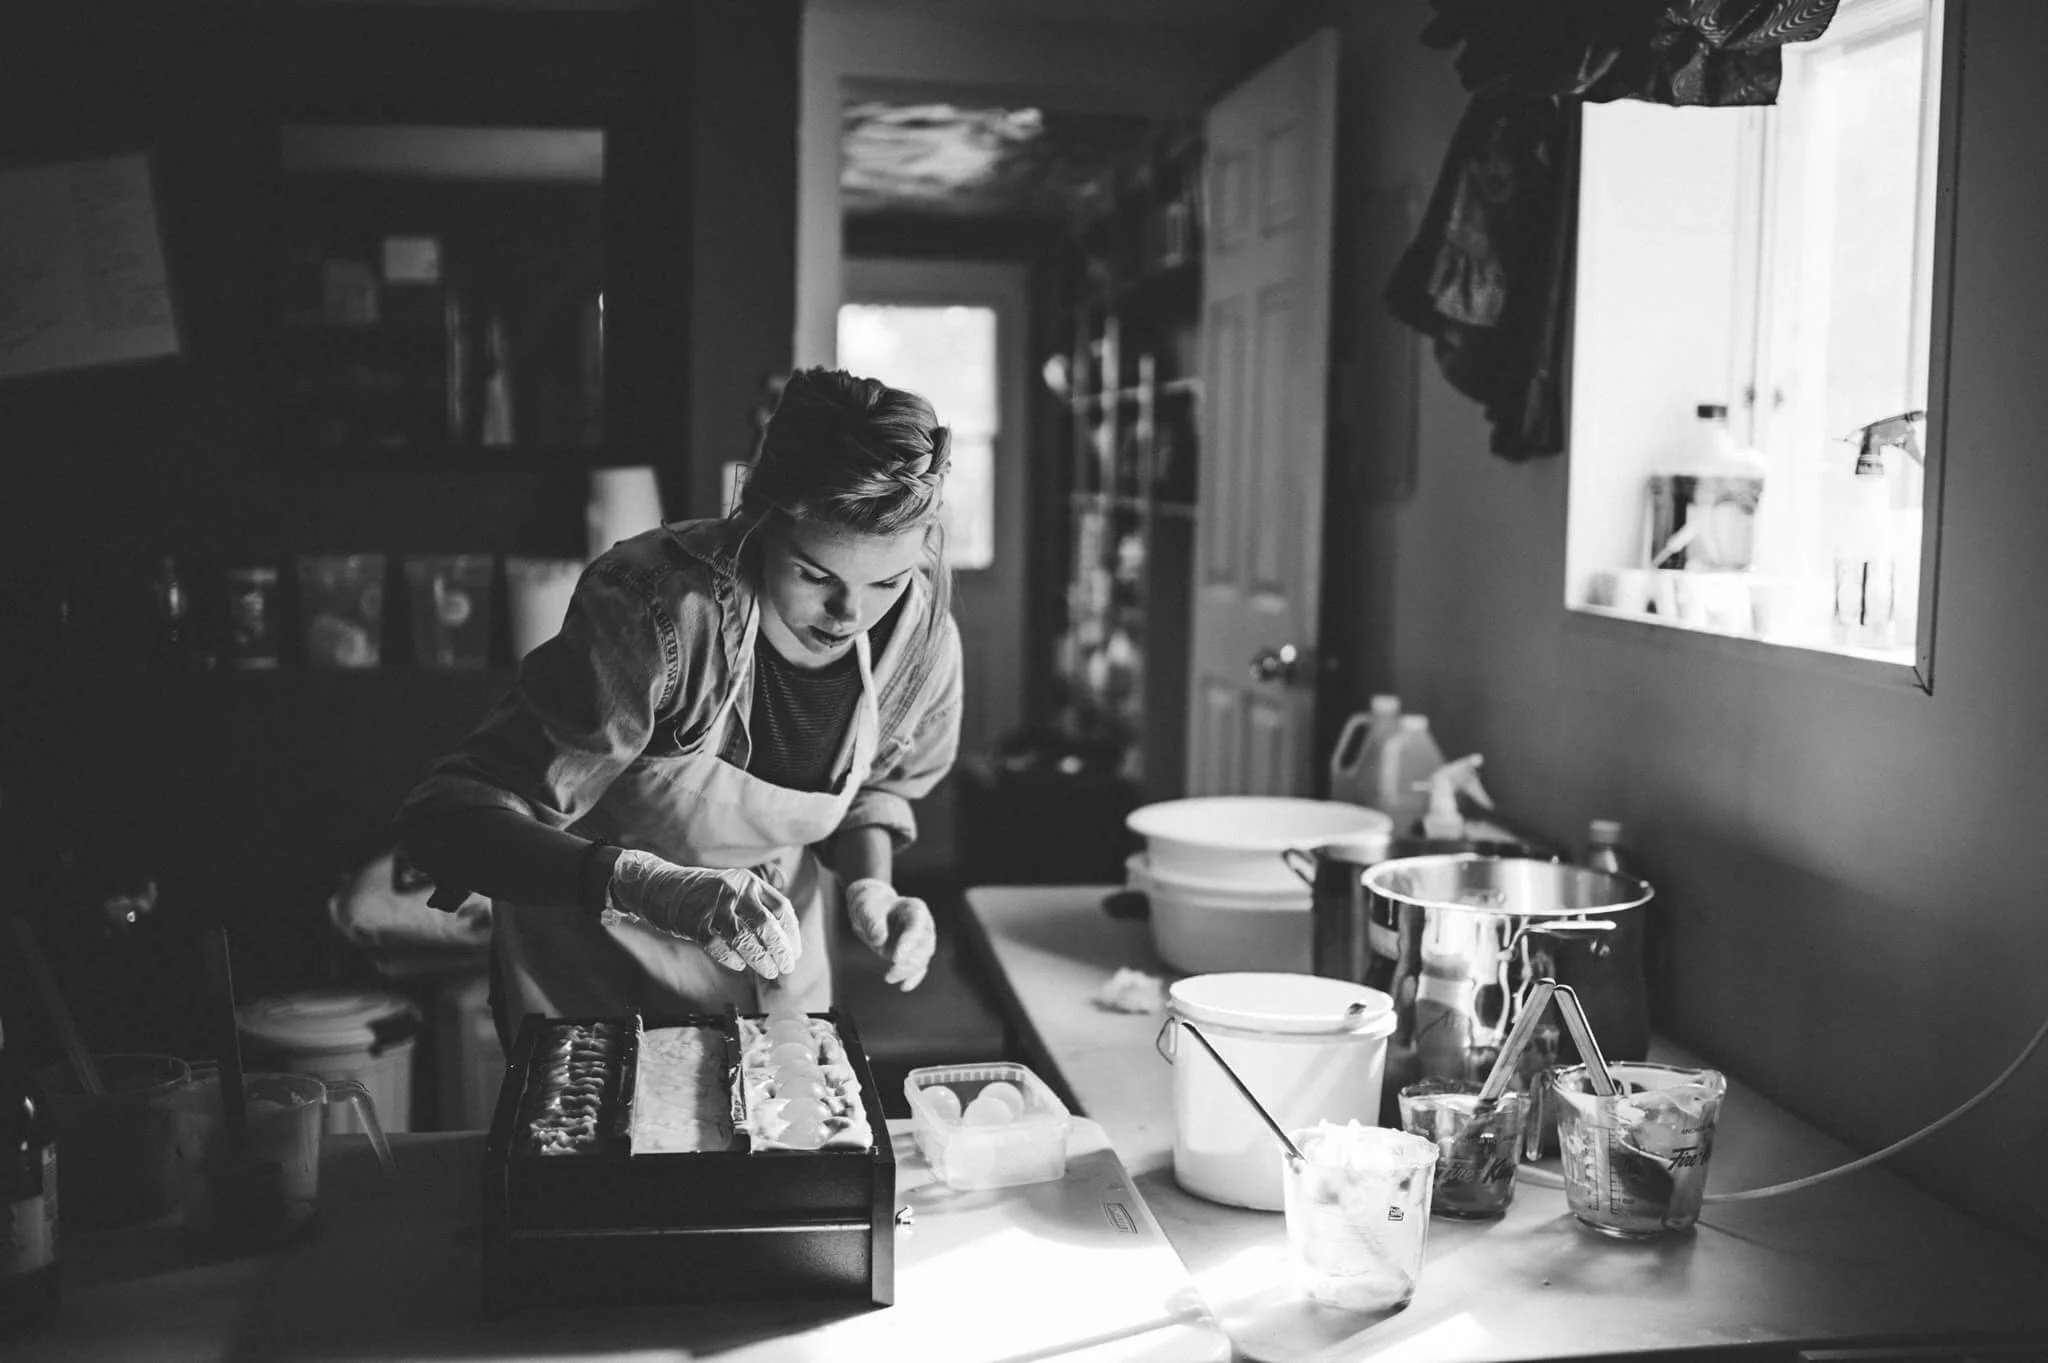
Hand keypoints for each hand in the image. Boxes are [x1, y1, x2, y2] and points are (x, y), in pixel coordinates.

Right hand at [604, 850, 800, 978]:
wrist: (660, 886)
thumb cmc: (702, 894)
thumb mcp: (733, 888)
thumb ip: (755, 907)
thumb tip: (782, 941)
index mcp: (749, 882)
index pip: (781, 909)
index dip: (791, 934)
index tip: (794, 952)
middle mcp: (735, 891)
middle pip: (767, 924)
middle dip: (780, 949)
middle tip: (787, 967)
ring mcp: (714, 907)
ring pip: (745, 938)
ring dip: (760, 959)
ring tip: (769, 972)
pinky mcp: (695, 923)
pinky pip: (719, 947)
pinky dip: (732, 958)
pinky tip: (739, 965)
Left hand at [845, 878, 935, 990]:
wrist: (870, 910)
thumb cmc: (870, 904)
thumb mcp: (867, 908)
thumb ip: (873, 921)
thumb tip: (879, 940)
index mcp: (915, 909)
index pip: (917, 927)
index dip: (909, 943)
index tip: (896, 958)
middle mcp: (922, 925)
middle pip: (924, 946)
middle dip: (909, 961)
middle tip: (890, 972)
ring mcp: (920, 941)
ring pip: (922, 959)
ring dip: (907, 971)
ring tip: (888, 977)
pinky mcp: (913, 954)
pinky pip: (919, 968)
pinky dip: (913, 978)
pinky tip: (904, 987)